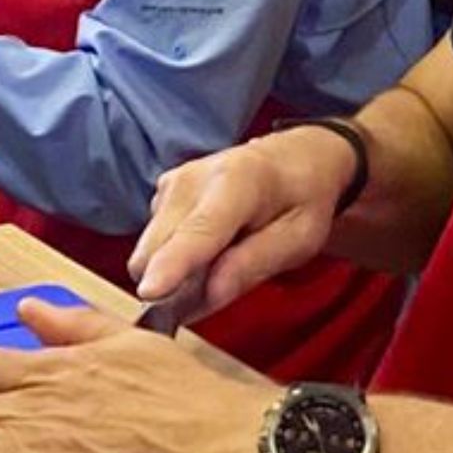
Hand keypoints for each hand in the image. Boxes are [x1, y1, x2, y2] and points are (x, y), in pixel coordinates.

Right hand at [128, 127, 351, 311]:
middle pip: (160, 248)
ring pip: (150, 252)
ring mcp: (172, 184)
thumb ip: (254, 263)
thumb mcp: (300, 238)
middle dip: (175, 283)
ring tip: (224, 258)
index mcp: (238, 182)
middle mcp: (193, 178)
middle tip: (222, 285)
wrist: (292, 158)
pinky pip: (153, 244)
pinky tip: (210, 246)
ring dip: (176, 271)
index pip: (200, 231)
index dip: (173, 264)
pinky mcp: (161, 193)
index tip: (150, 293)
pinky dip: (174, 257)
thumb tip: (211, 293)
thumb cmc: (301, 200)